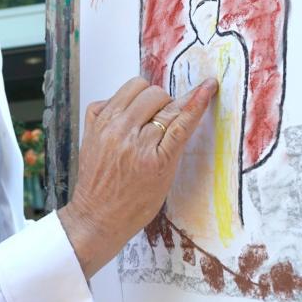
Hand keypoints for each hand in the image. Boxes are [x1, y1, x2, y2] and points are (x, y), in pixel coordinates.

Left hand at [58, 76, 216, 277]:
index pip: (180, 118)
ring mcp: (108, 128)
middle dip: (167, 103)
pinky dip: (122, 103)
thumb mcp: (165, 177)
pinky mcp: (93, 125)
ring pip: (135, 87)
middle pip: (158, 96)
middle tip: (163, 121)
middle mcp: (129, 138)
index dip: (197, 99)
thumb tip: (187, 109)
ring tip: (145, 116)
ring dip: (146, 96)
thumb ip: (175, 142)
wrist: (98, 216)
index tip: (208, 86)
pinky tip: (126, 121)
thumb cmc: (135, 203)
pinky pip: (112, 96)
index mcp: (153, 157)